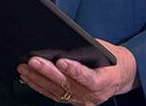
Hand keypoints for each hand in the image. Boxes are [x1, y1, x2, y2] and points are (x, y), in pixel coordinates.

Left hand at [16, 39, 138, 104]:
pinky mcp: (73, 101)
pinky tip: (28, 77)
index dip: (75, 71)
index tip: (61, 61)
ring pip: (57, 91)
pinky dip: (39, 85)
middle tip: (33, 61)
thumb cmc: (113, 60)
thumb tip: (63, 44)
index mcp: (106, 81)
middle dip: (48, 72)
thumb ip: (87, 50)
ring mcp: (82, 100)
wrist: (121, 76)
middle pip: (68, 84)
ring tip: (24, 67)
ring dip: (38, 78)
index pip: (89, 79)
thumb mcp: (105, 51)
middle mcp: (93, 95)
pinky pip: (53, 95)